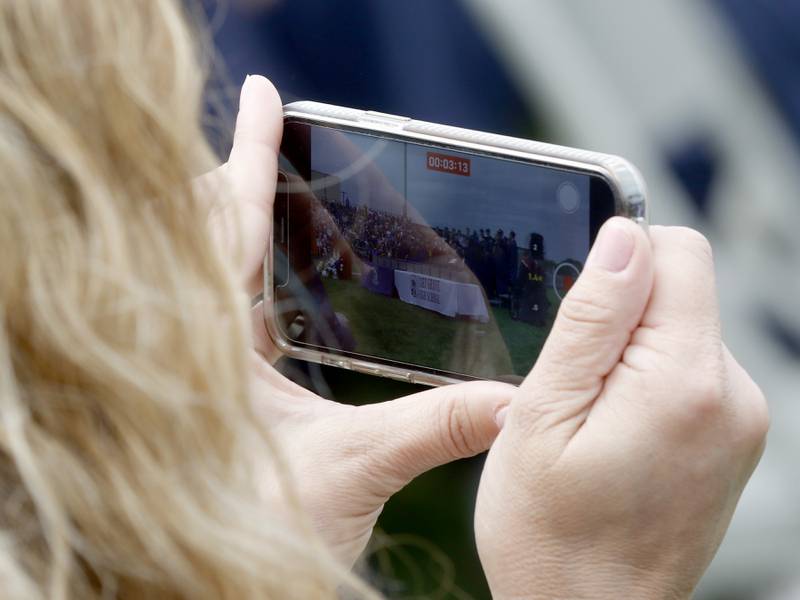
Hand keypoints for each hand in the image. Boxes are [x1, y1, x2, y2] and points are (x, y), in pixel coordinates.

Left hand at [201, 75, 514, 564]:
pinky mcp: (218, 386)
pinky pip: (230, 306)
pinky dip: (257, 274)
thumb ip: (435, 425)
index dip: (250, 151)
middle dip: (242, 182)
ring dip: (248, 226)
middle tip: (283, 145)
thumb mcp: (356, 468)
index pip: (228, 223)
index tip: (270, 97)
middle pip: (211, 232)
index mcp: (210, 345)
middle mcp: (196, 345)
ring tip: (292, 195)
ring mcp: (205, 364)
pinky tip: (291, 277)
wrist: (213, 583)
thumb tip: (514, 399)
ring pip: (216, 268)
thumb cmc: (262, 530)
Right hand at [475, 219, 767, 598]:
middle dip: (618, 319)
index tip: (577, 313)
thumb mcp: (543, 415)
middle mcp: (734, 396)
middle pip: (679, 291)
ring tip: (591, 420)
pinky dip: (647, 385)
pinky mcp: (733, 438)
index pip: (677, 251)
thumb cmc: (550, 534)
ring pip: (679, 331)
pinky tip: (615, 436)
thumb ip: (590, 319)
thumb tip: (624, 236)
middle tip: (574, 388)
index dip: (617, 262)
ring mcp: (742, 422)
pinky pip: (687, 373)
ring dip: (630, 355)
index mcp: (685, 381)